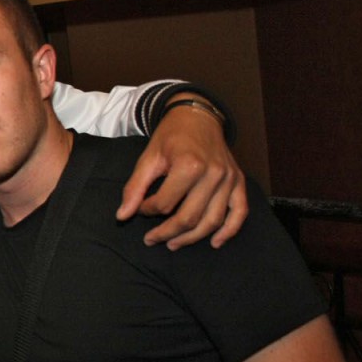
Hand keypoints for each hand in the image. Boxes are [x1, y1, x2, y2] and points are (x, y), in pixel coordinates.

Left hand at [117, 101, 246, 248]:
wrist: (197, 116)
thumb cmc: (171, 137)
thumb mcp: (148, 158)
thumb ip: (134, 187)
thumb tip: (122, 216)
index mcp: (189, 166)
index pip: (164, 204)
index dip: (147, 211)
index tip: (141, 209)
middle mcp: (213, 174)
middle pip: (189, 217)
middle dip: (167, 233)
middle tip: (152, 240)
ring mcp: (229, 179)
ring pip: (212, 220)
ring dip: (192, 238)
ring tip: (173, 244)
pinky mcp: (238, 181)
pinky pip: (239, 212)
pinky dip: (229, 231)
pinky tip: (214, 243)